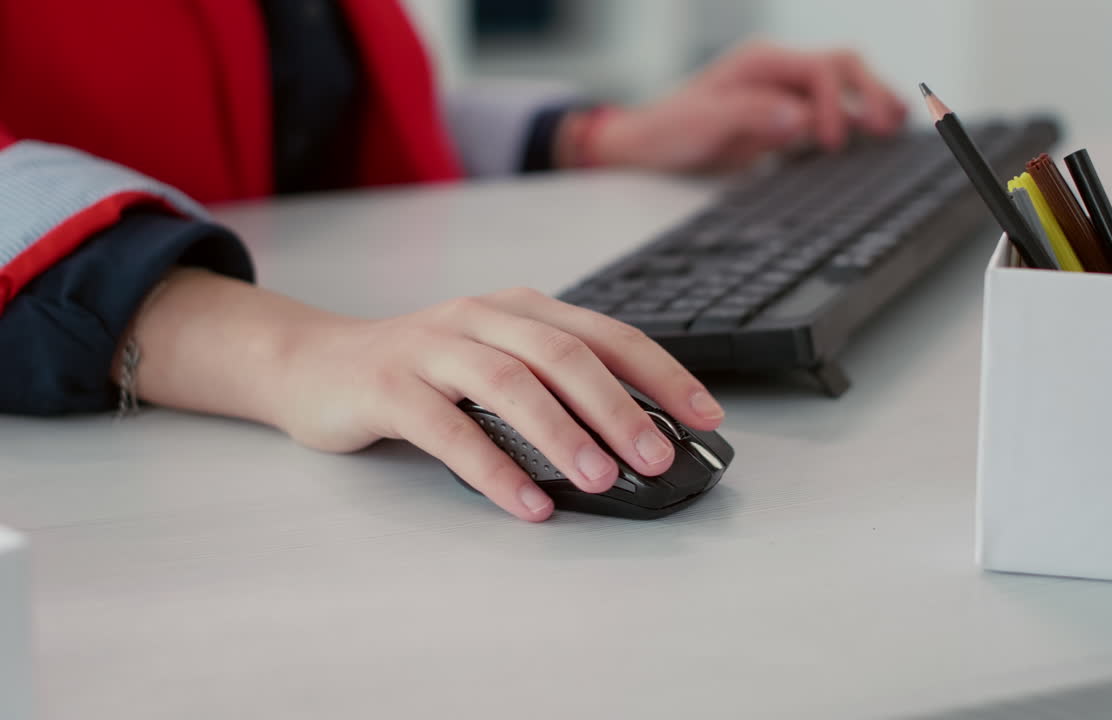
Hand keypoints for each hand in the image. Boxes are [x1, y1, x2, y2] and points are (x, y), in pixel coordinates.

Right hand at [116, 270, 724, 521]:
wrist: (314, 364)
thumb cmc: (421, 372)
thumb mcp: (495, 363)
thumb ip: (552, 388)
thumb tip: (634, 443)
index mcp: (520, 309)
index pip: (606, 333)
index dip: (662, 372)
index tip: (708, 416)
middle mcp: (481, 317)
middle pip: (564, 354)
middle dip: (620, 406)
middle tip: (658, 456)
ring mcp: (431, 347)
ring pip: (509, 382)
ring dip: (562, 433)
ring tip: (603, 479)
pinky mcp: (387, 385)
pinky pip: (448, 428)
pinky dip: (493, 467)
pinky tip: (528, 504)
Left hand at [584, 39, 908, 172]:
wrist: (648, 145)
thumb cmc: (670, 131)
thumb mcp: (703, 124)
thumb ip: (750, 116)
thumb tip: (798, 119)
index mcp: (761, 63)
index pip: (820, 70)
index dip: (836, 103)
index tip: (831, 142)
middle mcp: (780, 71)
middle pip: (844, 65)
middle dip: (872, 92)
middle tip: (888, 128)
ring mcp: (786, 91)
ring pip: (846, 84)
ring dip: (873, 100)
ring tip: (898, 126)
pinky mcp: (787, 117)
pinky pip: (834, 110)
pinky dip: (858, 118)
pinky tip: (878, 133)